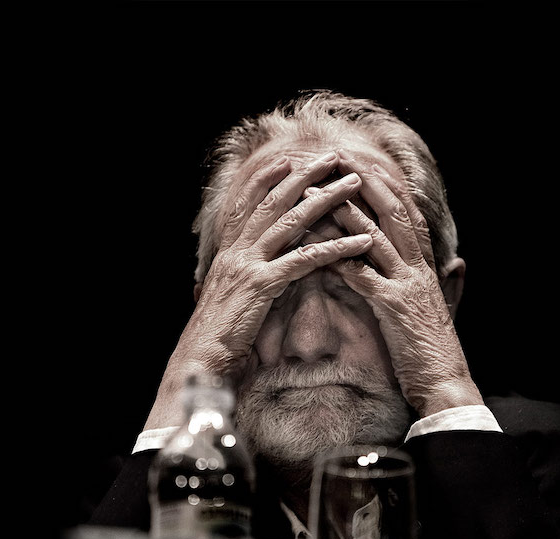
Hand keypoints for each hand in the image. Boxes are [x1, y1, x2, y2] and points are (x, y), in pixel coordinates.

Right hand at [143, 151, 373, 429]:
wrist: (200, 359)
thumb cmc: (217, 336)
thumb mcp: (229, 298)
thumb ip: (243, 278)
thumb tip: (258, 270)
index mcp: (229, 252)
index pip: (249, 204)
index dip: (268, 179)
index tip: (288, 160)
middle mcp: (237, 251)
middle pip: (274, 202)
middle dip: (304, 176)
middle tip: (331, 158)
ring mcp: (249, 265)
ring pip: (292, 221)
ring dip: (326, 199)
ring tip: (352, 184)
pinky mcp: (262, 285)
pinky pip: (305, 260)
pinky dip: (336, 248)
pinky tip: (360, 242)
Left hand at [330, 150, 482, 417]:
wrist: (445, 384)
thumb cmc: (436, 351)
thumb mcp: (442, 310)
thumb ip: (448, 284)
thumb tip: (458, 262)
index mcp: (426, 267)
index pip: (408, 215)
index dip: (388, 186)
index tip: (364, 163)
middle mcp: (419, 269)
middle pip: (393, 213)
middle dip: (365, 184)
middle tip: (338, 160)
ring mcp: (407, 286)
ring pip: (374, 238)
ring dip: (343, 214)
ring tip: (315, 195)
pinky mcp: (394, 308)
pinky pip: (363, 277)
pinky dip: (341, 261)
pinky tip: (317, 249)